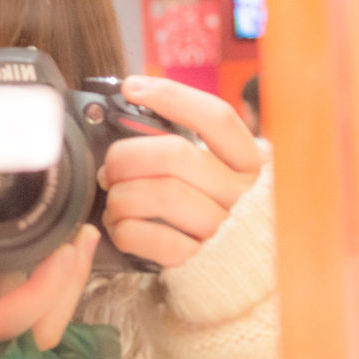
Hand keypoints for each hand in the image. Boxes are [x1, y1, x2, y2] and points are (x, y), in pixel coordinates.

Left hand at [99, 75, 266, 268]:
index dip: (171, 96)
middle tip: (109, 168)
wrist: (235, 272)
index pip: (216, 117)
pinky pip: (152, 238)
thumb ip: (186, 144)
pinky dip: (124, 229)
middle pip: (174, 155)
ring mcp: (224, 229)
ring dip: (120, 196)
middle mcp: (242, 193)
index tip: (131, 87)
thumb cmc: (210, 208)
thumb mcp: (214, 170)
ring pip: (159, 194)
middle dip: (126, 157)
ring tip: (113, 199)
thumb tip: (131, 110)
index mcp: (249, 162)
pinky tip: (118, 225)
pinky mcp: (200, 261)